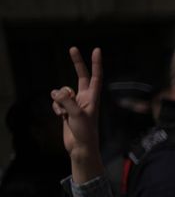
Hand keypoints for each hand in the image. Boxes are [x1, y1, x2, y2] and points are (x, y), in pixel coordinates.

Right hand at [50, 47, 102, 178]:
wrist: (81, 147)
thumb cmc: (85, 132)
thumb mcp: (77, 115)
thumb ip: (67, 101)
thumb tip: (56, 92)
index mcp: (93, 98)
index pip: (95, 77)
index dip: (96, 64)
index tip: (96, 50)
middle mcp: (85, 98)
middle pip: (80, 76)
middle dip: (76, 63)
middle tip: (72, 48)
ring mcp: (75, 103)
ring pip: (62, 91)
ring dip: (59, 99)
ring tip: (64, 113)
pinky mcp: (66, 110)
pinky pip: (56, 101)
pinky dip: (56, 107)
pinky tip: (60, 116)